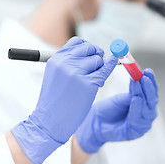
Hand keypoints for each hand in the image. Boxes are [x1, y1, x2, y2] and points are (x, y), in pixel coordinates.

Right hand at [11, 37, 117, 163]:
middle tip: (98, 65)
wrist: (50, 121)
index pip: (77, 42)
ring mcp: (78, 73)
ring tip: (93, 81)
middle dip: (96, 55)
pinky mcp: (89, 84)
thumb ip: (69, 62)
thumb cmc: (55, 100)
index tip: (93, 52)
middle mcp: (66, 63)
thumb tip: (92, 53)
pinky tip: (114, 63)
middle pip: (90, 49)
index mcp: (57, 59)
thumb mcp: (55, 75)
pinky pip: (105, 71)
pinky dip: (111, 67)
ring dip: (100, 69)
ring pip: (98, 61)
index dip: (88, 46)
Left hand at [76, 68, 158, 153]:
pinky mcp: (135, 132)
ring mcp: (142, 124)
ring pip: (147, 109)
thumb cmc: (108, 110)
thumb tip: (140, 77)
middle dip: (148, 88)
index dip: (151, 81)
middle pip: (152, 100)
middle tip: (144, 77)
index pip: (152, 92)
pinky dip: (137, 108)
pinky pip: (138, 119)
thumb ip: (133, 91)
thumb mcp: (122, 97)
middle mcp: (146, 114)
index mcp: (145, 104)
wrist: (95, 123)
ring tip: (138, 84)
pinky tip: (135, 99)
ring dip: (142, 95)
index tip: (148, 71)